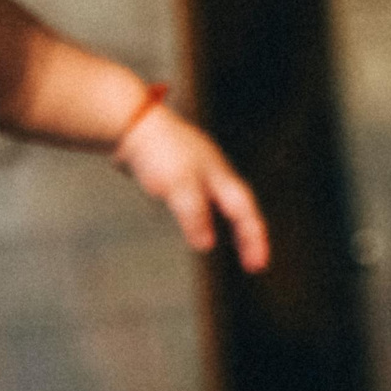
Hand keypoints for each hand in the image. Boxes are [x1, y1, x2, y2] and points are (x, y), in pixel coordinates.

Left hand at [113, 105, 271, 271]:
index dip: (254, 239)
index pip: (245, 213)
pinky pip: (199, 200)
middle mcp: (215, 174)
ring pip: (220, 204)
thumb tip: (207, 246)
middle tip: (253, 264)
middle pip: (239, 209)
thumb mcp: (179, 187)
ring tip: (231, 246)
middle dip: (247, 236)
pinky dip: (204, 217)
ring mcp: (197, 171)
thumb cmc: (160, 152)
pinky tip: (193, 223)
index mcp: (221, 177)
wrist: (131, 124)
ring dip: (229, 227)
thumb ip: (195, 217)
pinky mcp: (177, 172)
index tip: (259, 266)